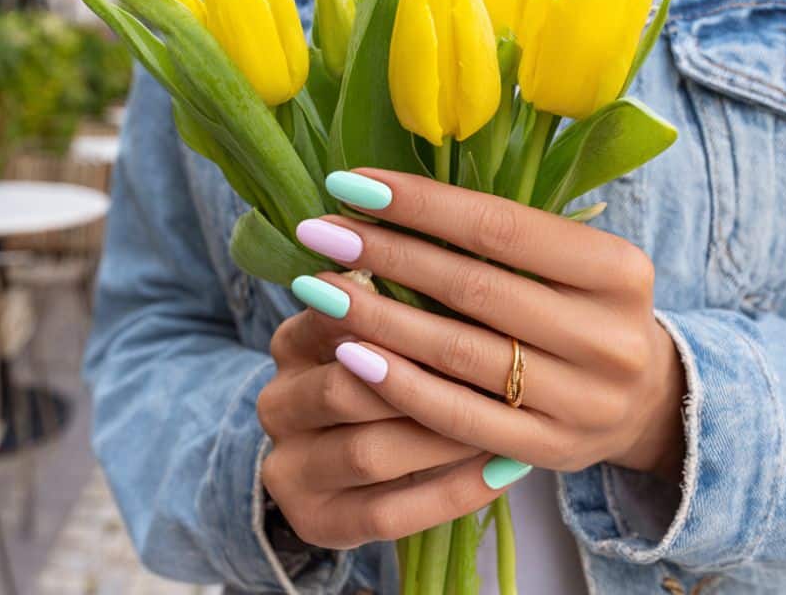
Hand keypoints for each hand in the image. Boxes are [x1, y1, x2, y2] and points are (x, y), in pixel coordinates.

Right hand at [256, 309, 504, 548]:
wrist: (339, 462)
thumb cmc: (386, 375)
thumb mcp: (383, 329)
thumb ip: (409, 303)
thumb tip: (469, 262)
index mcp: (290, 343)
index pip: (335, 318)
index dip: (401, 316)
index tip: (473, 309)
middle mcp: (277, 405)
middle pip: (345, 389)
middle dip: (425, 383)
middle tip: (499, 373)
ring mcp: (289, 469)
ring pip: (367, 453)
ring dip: (443, 438)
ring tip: (507, 422)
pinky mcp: (315, 522)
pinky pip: (387, 515)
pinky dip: (452, 494)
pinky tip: (503, 474)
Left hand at [293, 169, 686, 482]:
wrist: (644, 401)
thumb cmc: (582, 309)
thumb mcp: (571, 262)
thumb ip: (502, 234)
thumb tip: (385, 194)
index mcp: (620, 271)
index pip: (502, 226)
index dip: (420, 203)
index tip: (350, 184)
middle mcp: (610, 337)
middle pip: (474, 287)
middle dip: (384, 253)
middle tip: (318, 232)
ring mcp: (584, 402)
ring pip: (459, 353)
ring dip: (376, 317)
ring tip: (317, 287)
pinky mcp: (551, 450)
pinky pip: (458, 416)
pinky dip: (398, 382)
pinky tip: (347, 353)